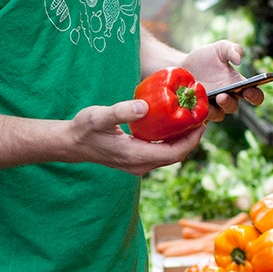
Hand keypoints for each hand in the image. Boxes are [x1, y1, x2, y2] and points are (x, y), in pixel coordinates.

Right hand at [67, 98, 204, 175]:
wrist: (71, 144)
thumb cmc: (83, 129)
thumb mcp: (99, 117)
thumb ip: (121, 112)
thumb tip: (144, 106)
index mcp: (135, 156)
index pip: (174, 153)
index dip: (191, 139)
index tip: (202, 122)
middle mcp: (140, 165)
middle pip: (176, 155)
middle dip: (191, 138)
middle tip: (201, 117)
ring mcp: (138, 165)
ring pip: (169, 155)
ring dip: (182, 140)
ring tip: (191, 119)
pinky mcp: (136, 160)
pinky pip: (160, 153)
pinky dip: (171, 141)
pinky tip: (172, 125)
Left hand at [181, 41, 264, 120]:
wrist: (181, 65)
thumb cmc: (205, 58)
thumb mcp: (220, 48)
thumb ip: (232, 49)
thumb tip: (239, 60)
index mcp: (238, 85)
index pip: (254, 96)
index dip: (255, 96)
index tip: (248, 90)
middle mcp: (227, 98)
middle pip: (233, 107)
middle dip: (229, 102)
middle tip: (222, 95)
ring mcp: (212, 106)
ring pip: (218, 114)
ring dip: (214, 110)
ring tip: (206, 101)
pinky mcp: (197, 111)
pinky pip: (200, 118)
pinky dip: (198, 114)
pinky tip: (192, 105)